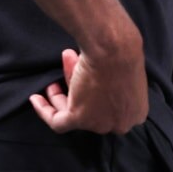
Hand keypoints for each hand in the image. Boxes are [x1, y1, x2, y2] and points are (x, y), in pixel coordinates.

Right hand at [29, 46, 148, 134]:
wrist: (114, 48)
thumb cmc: (122, 51)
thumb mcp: (126, 71)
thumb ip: (115, 83)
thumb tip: (94, 80)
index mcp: (136, 113)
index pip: (111, 109)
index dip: (97, 93)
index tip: (86, 82)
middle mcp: (119, 124)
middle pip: (92, 111)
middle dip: (78, 89)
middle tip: (68, 71)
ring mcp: (99, 124)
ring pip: (74, 113)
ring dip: (61, 94)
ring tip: (54, 78)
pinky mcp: (80, 119)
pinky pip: (58, 121)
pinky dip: (45, 110)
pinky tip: (36, 98)